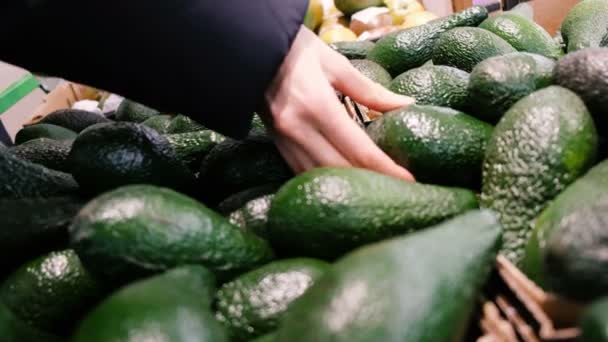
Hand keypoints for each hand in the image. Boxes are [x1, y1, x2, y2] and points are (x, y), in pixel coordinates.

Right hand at [263, 26, 415, 180]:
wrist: (248, 49)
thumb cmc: (294, 50)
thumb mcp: (335, 64)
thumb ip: (370, 90)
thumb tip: (405, 105)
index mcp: (317, 106)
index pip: (359, 149)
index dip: (386, 169)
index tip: (409, 180)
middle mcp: (299, 130)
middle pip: (342, 170)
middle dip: (373, 182)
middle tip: (399, 189)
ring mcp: (284, 141)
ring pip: (322, 176)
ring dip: (350, 184)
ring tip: (376, 187)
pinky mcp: (276, 145)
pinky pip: (304, 171)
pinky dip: (327, 178)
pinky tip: (344, 179)